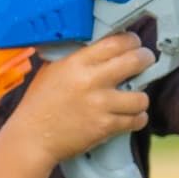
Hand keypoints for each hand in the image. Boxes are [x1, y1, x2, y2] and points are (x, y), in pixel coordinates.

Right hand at [6, 32, 155, 167]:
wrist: (32, 136)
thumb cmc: (40, 103)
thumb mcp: (52, 69)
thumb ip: (75, 56)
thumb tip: (99, 44)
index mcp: (77, 62)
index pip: (116, 42)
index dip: (131, 40)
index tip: (134, 43)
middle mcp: (90, 81)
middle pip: (135, 61)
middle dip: (146, 59)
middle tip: (145, 62)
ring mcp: (100, 105)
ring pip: (141, 96)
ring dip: (141, 96)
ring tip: (135, 97)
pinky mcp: (104, 127)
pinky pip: (136, 120)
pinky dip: (137, 118)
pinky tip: (131, 116)